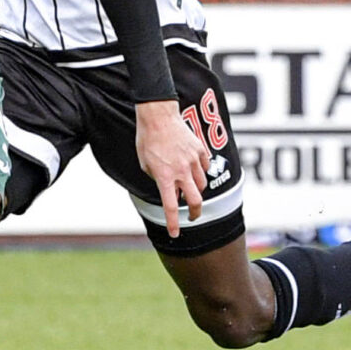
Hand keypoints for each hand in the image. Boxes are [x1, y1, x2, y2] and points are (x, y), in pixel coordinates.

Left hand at [134, 99, 207, 240]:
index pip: (170, 206)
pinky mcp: (201, 151)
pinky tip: (192, 168)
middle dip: (195, 212)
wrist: (159, 116)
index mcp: (165, 176)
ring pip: (202, 184)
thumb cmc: (147, 140)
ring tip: (188, 187)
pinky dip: (200, 172)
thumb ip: (158, 178)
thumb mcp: (145, 164)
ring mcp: (194, 161)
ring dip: (195, 190)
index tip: (175, 233)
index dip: (173, 223)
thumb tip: (169, 186)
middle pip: (195, 200)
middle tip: (192, 216)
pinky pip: (205, 168)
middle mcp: (182, 171)